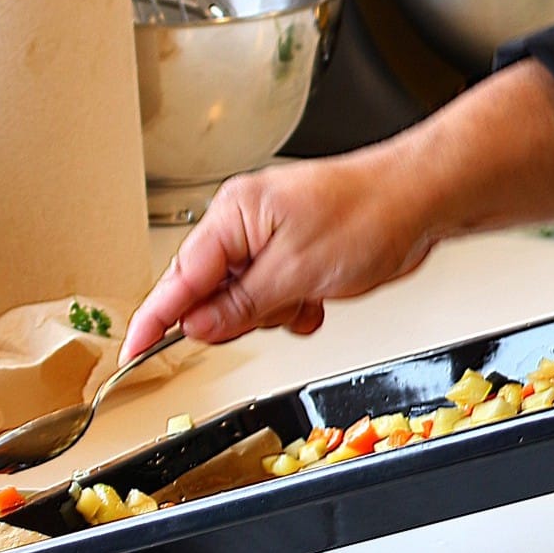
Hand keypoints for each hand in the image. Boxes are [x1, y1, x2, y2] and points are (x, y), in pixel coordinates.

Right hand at [119, 60, 553, 362]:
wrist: (420, 199)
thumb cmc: (369, 213)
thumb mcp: (296, 273)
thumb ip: (241, 306)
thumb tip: (198, 327)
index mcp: (235, 215)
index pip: (180, 277)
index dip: (156, 320)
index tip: (134, 353)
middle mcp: (247, 221)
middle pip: (211, 291)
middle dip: (241, 314)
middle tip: (274, 311)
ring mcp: (272, 235)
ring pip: (245, 299)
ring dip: (274, 311)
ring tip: (306, 296)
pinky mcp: (295, 249)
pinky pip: (274, 294)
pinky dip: (292, 306)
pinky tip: (316, 299)